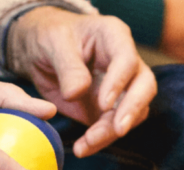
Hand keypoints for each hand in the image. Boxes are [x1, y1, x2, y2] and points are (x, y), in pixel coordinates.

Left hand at [8, 7, 156, 157]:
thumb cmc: (49, 35)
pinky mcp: (109, 107)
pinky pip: (113, 126)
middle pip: (144, 86)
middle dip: (132, 109)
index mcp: (113, 36)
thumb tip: (77, 93)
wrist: (39, 49)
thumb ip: (68, 66)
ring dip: (113, 130)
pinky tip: (83, 147)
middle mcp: (125, 61)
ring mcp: (121, 86)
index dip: (119, 82)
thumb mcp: (53, 43)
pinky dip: (101, 139)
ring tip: (88, 142)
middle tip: (117, 129)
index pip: (127, 59)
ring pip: (132, 111)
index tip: (103, 103)